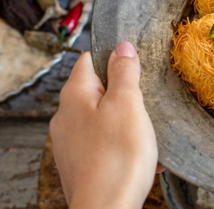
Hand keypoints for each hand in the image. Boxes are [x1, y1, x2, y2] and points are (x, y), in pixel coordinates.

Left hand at [50, 42, 157, 207]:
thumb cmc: (117, 158)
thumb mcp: (128, 104)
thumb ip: (124, 72)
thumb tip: (122, 47)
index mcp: (74, 96)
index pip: (90, 59)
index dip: (114, 57)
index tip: (136, 65)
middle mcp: (66, 117)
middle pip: (98, 90)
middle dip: (126, 94)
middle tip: (147, 103)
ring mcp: (71, 143)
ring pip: (104, 119)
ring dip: (128, 123)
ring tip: (148, 134)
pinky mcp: (81, 164)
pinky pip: (105, 145)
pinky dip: (124, 146)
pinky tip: (143, 157)